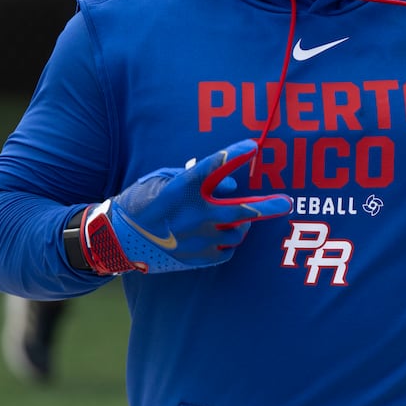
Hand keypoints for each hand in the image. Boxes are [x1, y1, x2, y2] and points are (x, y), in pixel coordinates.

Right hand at [79, 139, 291, 273]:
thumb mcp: (162, 179)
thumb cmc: (142, 202)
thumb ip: (198, 177)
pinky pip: (228, 249)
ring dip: (241, 222)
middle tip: (286, 203)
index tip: (252, 146)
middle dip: (269, 206)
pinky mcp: (198, 258)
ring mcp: (198, 240)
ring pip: (238, 231)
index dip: (234, 155)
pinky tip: (221, 233)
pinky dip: (229, 240)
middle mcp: (193, 215)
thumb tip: (230, 185)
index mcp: (181, 190)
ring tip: (235, 218)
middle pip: (243, 210)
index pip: (213, 167)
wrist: (119, 240)